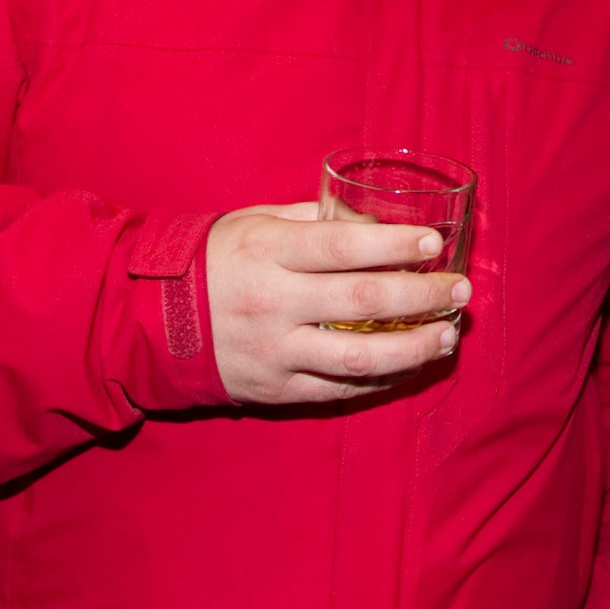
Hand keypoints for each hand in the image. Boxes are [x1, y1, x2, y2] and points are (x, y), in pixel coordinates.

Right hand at [205, 202, 467, 404]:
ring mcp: (275, 351)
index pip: (341, 248)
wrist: (149, 321)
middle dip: (421, 295)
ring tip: (447, 336)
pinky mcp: (275, 389)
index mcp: (269, 253)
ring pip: (358, 357)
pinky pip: (339, 389)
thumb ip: (316, 219)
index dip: (393, 244)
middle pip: (362, 300)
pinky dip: (381, 380)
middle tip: (460, 291)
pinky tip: (411, 365)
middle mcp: (274, 303)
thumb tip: (377, 222)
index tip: (434, 242)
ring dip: (413, 347)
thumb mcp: (256, 221)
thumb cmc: (214, 259)